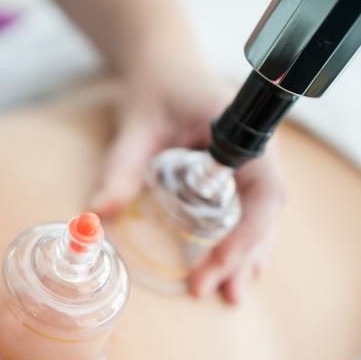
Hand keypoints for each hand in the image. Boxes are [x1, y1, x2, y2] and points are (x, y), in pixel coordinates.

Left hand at [90, 49, 286, 303]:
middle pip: (265, 212)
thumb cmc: (155, 88)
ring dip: (247, 256)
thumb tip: (96, 214)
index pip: (264, 191)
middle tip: (221, 295)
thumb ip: (120, 167)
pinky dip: (242, 242)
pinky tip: (233, 271)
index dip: (248, 232)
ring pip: (261, 217)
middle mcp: (258, 149)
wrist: (165, 63)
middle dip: (244, 255)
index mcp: (244, 130)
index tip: (219, 263)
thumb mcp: (135, 125)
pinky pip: (250, 212)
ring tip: (231, 296)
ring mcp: (254, 163)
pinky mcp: (240, 174)